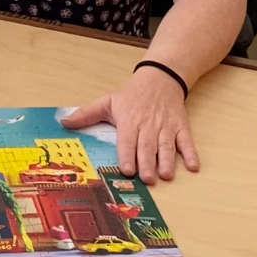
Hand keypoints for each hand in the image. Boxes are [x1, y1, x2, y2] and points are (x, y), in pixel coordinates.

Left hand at [61, 68, 198, 184]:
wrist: (159, 77)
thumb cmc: (131, 93)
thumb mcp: (107, 100)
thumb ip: (86, 114)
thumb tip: (63, 123)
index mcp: (129, 120)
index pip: (127, 140)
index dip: (127, 154)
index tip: (126, 169)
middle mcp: (148, 125)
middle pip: (147, 146)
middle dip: (148, 163)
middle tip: (147, 179)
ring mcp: (166, 126)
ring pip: (167, 146)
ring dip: (168, 161)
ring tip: (166, 175)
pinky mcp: (180, 126)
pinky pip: (187, 141)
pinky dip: (191, 153)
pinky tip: (193, 166)